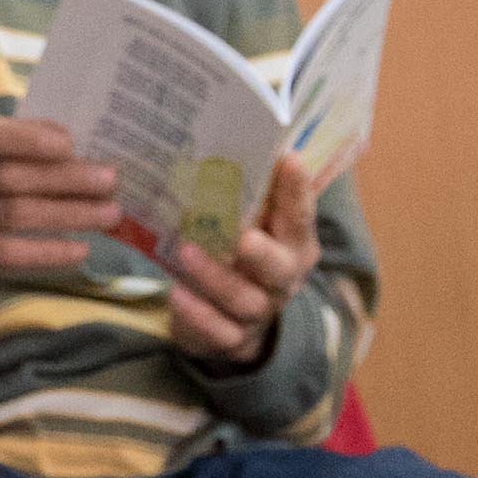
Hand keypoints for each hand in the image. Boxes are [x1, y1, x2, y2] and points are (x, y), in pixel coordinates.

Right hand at [0, 115, 128, 333]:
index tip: (69, 143)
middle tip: (109, 180)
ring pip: (15, 215)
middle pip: (10, 177)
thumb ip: (0, 147)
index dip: (26, 138)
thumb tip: (64, 136)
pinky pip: (6, 253)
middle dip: (65, 178)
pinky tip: (78, 250)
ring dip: (68, 214)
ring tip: (109, 213)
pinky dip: (45, 251)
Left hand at [156, 150, 325, 366]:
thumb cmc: (240, 261)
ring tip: (186, 252)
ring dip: (215, 277)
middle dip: (262, 253)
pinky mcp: (232, 337)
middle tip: (241, 238)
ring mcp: (259, 311)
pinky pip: (218, 329)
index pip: (301, 217)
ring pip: (244, 299)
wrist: (230, 323)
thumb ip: (250, 197)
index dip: (298, 191)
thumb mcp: (252, 228)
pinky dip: (196, 313)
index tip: (289, 160)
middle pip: (281, 268)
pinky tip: (175, 293)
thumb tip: (235, 140)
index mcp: (294, 244)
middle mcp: (283, 279)